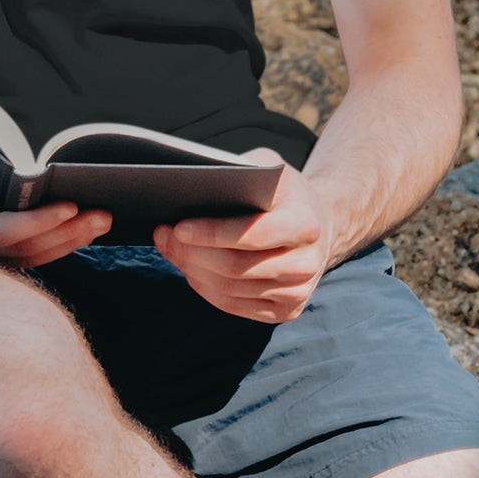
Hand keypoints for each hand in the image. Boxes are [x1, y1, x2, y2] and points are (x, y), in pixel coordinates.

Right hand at [0, 110, 108, 264]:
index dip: (33, 224)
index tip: (68, 205)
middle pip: (20, 251)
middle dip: (63, 235)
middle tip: (104, 214)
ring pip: (22, 257)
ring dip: (63, 241)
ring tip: (101, 219)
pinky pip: (15, 250)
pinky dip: (47, 241)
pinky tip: (74, 225)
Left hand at [153, 152, 332, 321]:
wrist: (316, 221)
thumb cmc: (281, 190)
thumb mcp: (267, 167)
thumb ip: (238, 170)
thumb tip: (192, 182)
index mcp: (305, 224)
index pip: (253, 235)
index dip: (212, 233)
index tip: (178, 227)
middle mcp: (306, 263)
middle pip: (236, 267)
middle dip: (191, 253)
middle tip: (162, 235)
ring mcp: (298, 292)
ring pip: (230, 289)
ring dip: (192, 269)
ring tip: (169, 247)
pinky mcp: (286, 310)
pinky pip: (234, 306)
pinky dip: (205, 287)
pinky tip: (189, 267)